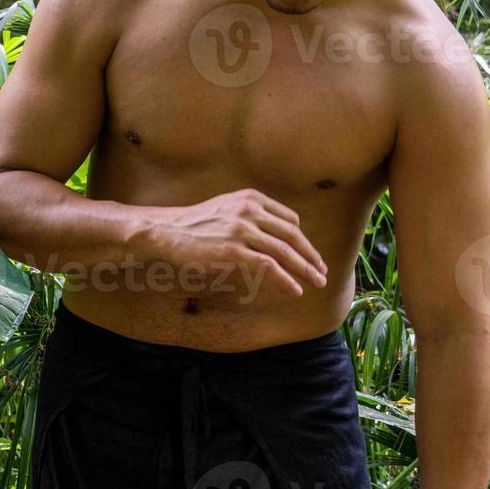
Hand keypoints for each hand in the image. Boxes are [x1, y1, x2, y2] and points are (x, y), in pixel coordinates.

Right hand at [142, 188, 328, 296]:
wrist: (167, 231)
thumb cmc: (195, 223)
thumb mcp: (227, 208)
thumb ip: (251, 215)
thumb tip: (276, 236)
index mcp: (251, 198)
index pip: (290, 220)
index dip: (303, 240)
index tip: (310, 255)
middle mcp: (250, 210)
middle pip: (292, 235)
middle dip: (311, 255)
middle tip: (322, 271)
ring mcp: (242, 229)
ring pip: (285, 252)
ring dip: (305, 269)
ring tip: (316, 282)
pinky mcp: (234, 250)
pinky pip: (269, 267)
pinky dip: (286, 280)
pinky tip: (295, 290)